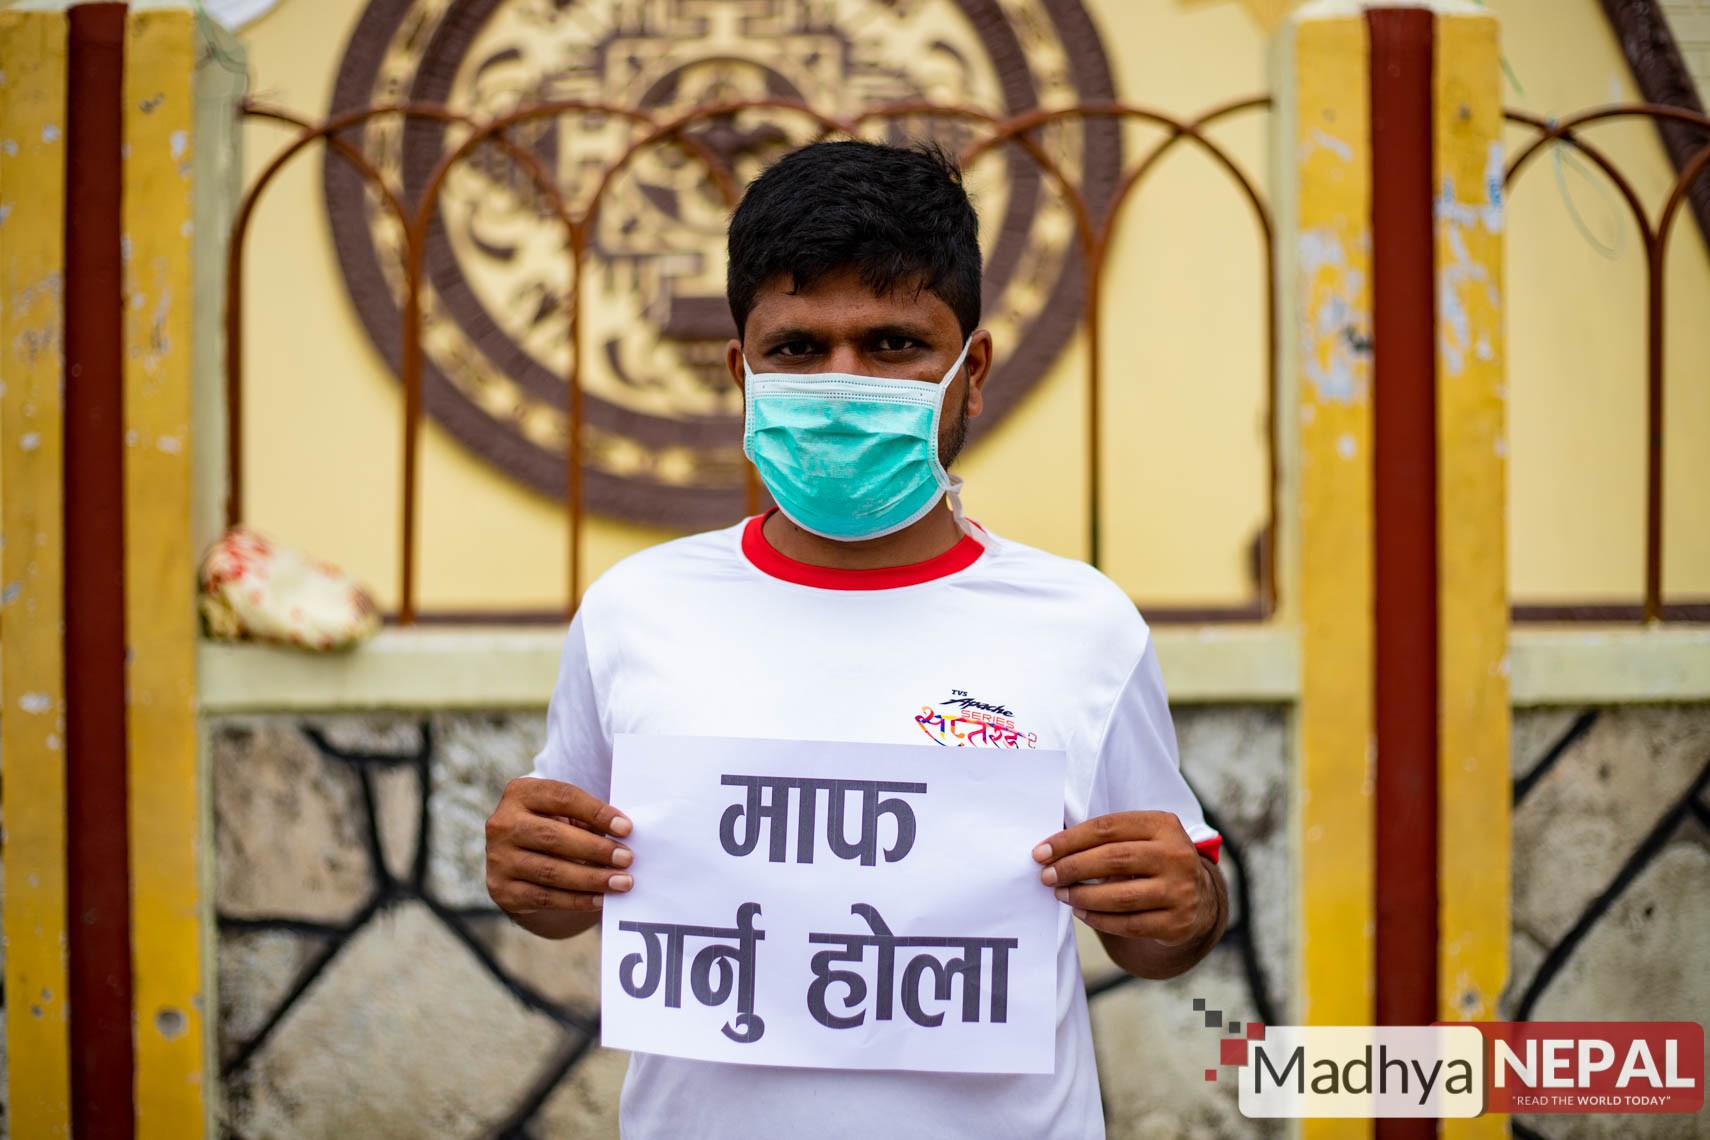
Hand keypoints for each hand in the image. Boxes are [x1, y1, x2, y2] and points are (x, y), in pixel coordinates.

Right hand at [485, 777, 633, 916]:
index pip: (562, 798)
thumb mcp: (565, 815)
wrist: (518, 862)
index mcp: (521, 793)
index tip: (626, 828)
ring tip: (622, 882)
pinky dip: (576, 900)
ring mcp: (498, 858)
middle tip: (627, 858)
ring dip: (591, 878)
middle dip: (595, 849)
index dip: (596, 812)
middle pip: (553, 836)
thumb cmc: (553, 828)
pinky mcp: (501, 889)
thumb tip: (624, 835)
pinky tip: (601, 899)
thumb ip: (588, 820)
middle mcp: (503, 824)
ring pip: (550, 871)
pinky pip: (544, 897)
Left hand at [1032, 810, 1218, 946]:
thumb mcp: (1141, 838)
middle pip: (1113, 859)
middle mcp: (1177, 855)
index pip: (1107, 828)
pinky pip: (1129, 924)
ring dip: (1082, 895)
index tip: (1041, 852)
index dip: (1069, 840)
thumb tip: (1051, 846)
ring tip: (1060, 894)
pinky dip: (1099, 919)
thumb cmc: (1153, 862)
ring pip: (1120, 895)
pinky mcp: (1177, 922)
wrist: (1200, 898)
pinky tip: (1081, 912)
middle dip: (1072, 868)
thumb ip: (1106, 838)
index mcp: (1163, 825)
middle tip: (1046, 876)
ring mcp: (1180, 890)